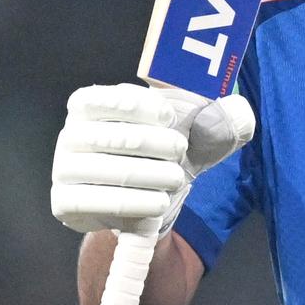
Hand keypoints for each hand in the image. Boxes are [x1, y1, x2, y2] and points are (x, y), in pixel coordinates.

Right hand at [51, 83, 255, 236]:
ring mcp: (63, 171)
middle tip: (181, 150)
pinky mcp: (65, 204)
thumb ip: (210, 117)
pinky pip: (103, 204)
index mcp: (85, 107)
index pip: (105, 99)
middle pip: (117, 138)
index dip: (140, 106)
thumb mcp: (181, 129)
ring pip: (115, 174)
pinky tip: (160, 202)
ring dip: (156, 176)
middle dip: (159, 145)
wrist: (136, 201)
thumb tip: (241, 111)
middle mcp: (69, 136)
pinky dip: (136, 204)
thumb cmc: (157, 154)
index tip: (169, 117)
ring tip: (177, 179)